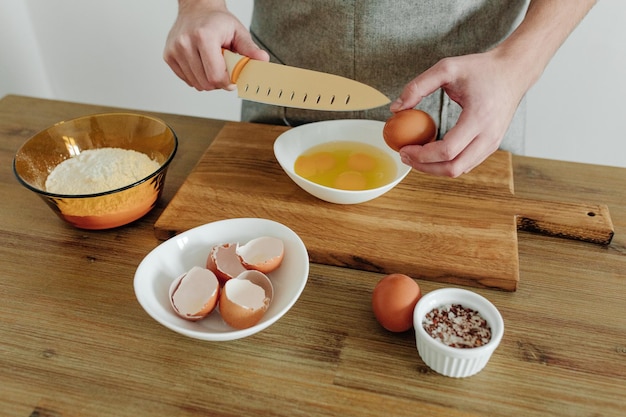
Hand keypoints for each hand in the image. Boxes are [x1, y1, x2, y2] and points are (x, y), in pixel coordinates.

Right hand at [163, 0, 268, 90]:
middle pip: (206, 83)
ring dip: (208, 81)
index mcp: (204, 36)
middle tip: (224, 70)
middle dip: (219, 82)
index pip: (216, 76)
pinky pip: (187, 80)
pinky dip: (197, 77)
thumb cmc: (217, 21)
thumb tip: (263, 60)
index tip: (233, 77)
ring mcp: (174, 50)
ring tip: (212, 64)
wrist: (197, 9)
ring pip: (196, 84)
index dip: (227, 82)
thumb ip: (250, 49)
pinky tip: (202, 64)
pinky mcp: (168, 56)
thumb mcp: (238, 32)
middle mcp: (185, 43)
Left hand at [390, 51, 524, 176]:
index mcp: (479, 118)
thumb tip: (395, 108)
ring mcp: (493, 143)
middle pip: (453, 168)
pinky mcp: (492, 146)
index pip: (447, 150)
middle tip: (405, 156)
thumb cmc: (481, 68)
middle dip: (425, 167)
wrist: (513, 71)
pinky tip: (432, 151)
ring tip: (415, 155)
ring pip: (460, 170)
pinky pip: (467, 164)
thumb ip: (418, 86)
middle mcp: (489, 136)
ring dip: (434, 168)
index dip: (422, 155)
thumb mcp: (447, 68)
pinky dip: (447, 163)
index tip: (403, 149)